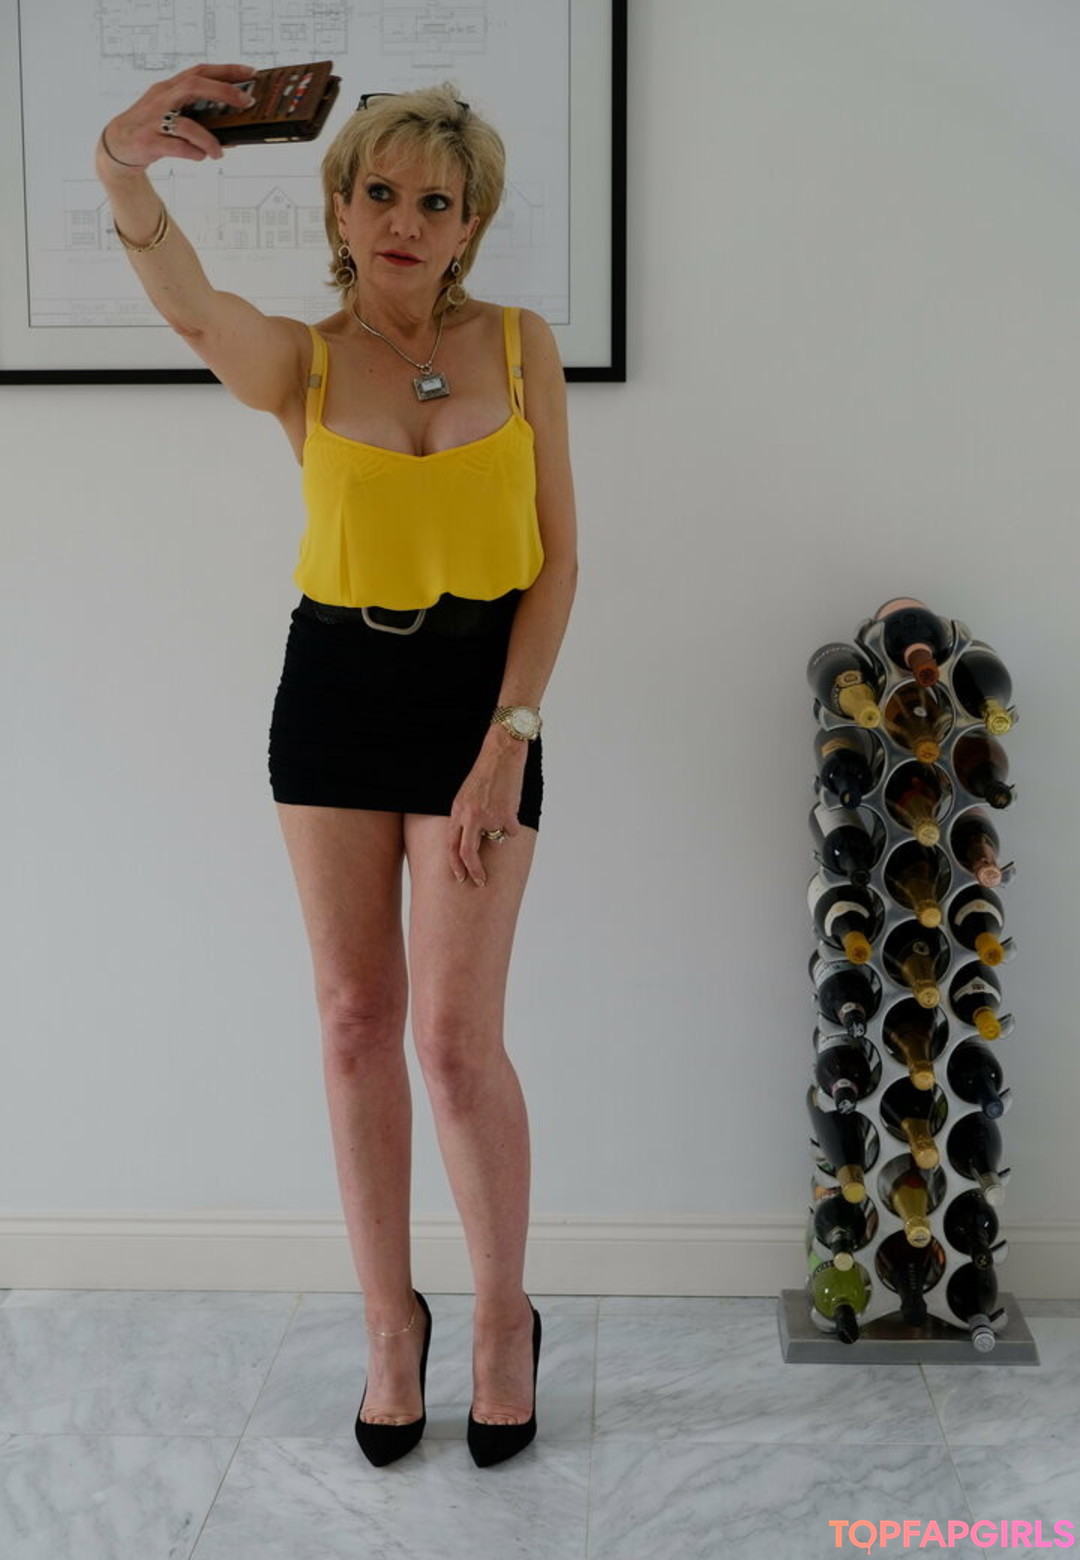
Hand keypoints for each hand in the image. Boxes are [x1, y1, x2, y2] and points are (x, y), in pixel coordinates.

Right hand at [101, 63, 256, 168]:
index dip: (225, 70)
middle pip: (193, 86)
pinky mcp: (148, 141)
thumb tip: (232, 132)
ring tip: (219, 152)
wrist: (116, 146)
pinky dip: (193, 153)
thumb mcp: (172, 116)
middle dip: (223, 92)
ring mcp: (153, 120)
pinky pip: (176, 147)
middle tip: (246, 103)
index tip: (250, 72)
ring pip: (186, 124)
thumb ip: (198, 118)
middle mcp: (161, 99)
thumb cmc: (150, 129)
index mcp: (169, 89)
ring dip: (209, 139)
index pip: (199, 72)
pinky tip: (200, 156)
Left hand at [447, 727, 528, 885]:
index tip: (460, 877)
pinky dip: (512, 822)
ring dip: (501, 830)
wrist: (501, 756)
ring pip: (496, 838)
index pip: (451, 846)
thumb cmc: (484, 776)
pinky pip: (511, 830)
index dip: (455, 865)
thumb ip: (465, 821)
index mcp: (457, 813)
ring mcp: (488, 817)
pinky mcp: (506, 815)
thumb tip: (472, 845)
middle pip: (468, 853)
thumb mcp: (464, 798)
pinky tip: (510, 805)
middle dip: (474, 871)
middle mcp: (470, 817)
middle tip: (480, 881)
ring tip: (501, 809)